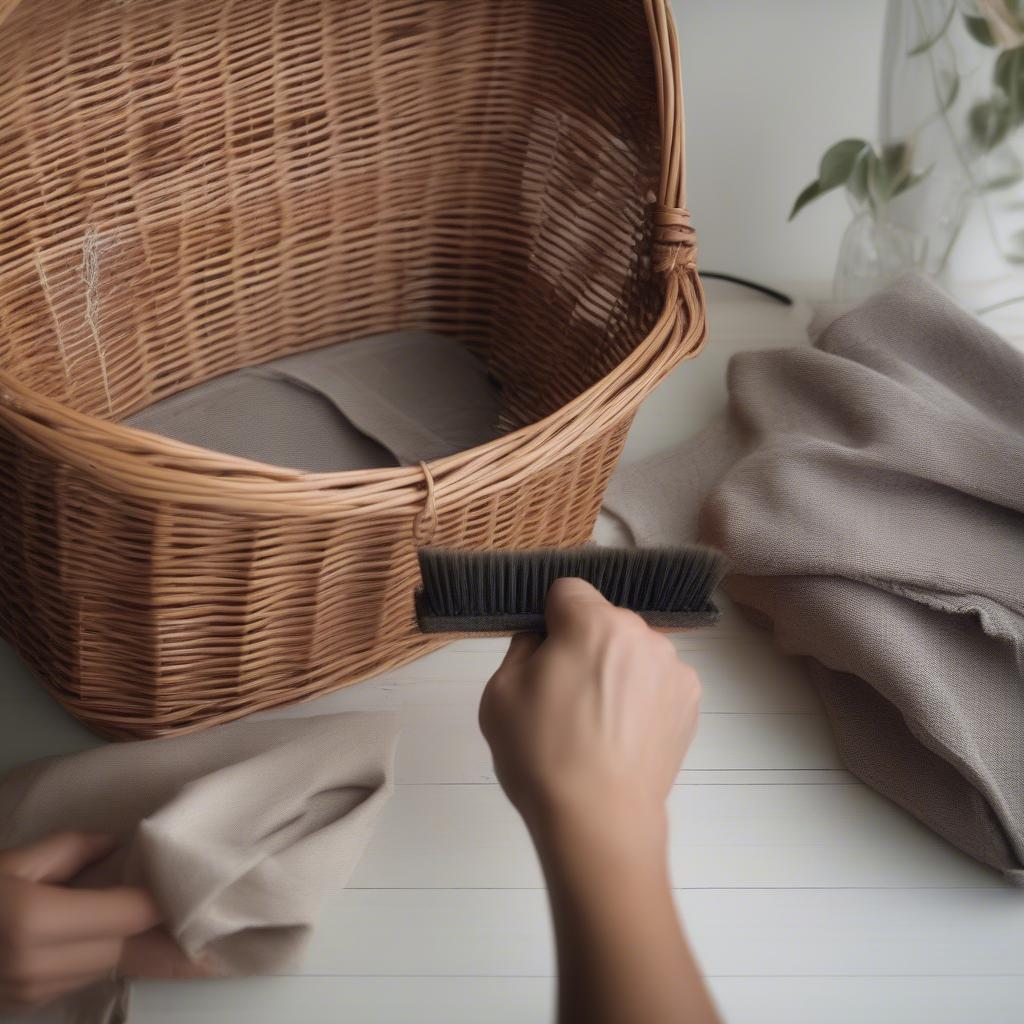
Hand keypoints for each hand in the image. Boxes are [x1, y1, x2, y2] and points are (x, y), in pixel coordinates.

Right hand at [0, 832, 213, 1013]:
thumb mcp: (14, 862)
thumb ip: (72, 848)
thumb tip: (116, 844)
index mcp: (38, 921)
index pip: (129, 915)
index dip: (168, 904)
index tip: (207, 894)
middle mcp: (41, 965)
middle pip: (128, 946)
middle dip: (168, 934)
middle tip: (217, 925)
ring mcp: (35, 992)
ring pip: (111, 966)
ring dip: (142, 949)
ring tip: (190, 936)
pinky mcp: (30, 1004)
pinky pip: (86, 977)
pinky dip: (110, 958)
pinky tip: (135, 944)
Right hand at [479, 577, 701, 847]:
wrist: (599, 821)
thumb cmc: (542, 754)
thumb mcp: (499, 691)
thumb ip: (522, 646)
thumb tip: (543, 638)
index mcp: (593, 622)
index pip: (567, 590)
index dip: (548, 618)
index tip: (541, 654)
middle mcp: (642, 633)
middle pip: (603, 620)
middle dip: (583, 643)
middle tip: (563, 694)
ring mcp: (673, 668)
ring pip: (632, 650)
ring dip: (616, 667)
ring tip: (596, 721)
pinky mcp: (690, 701)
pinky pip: (656, 680)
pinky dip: (640, 695)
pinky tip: (623, 733)